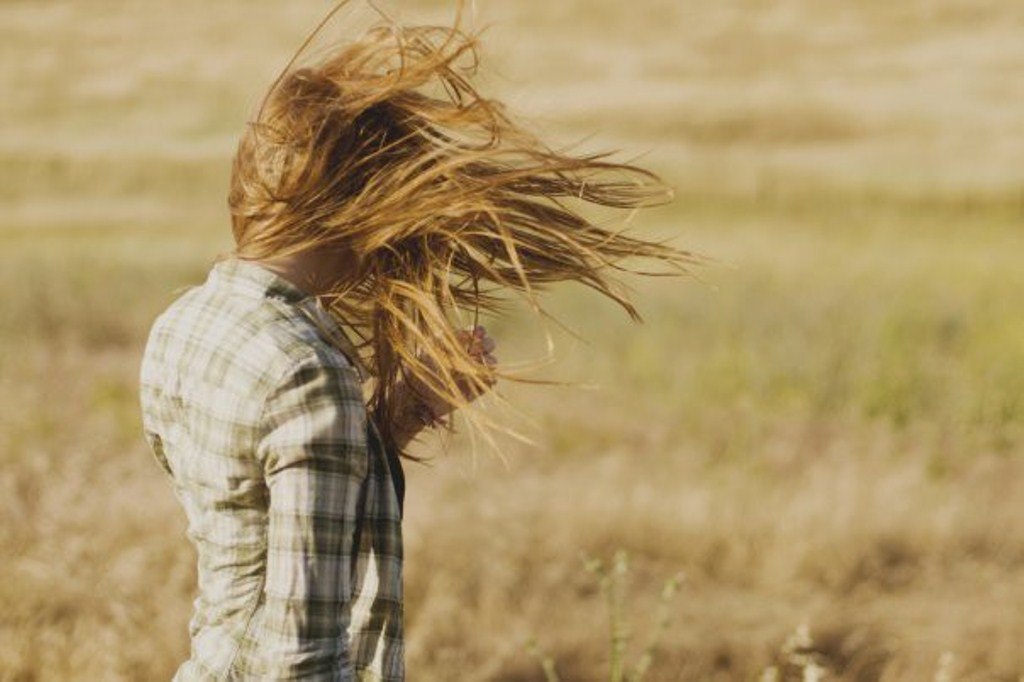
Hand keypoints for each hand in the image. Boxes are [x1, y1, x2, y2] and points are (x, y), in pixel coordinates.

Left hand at [393, 325, 497, 442]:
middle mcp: (468, 357)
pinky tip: (479, 375)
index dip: (479, 331)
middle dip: (486, 344)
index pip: (474, 333)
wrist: (417, 399)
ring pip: (492, 362)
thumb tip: (469, 333)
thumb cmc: (422, 372)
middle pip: (487, 345)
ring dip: (488, 360)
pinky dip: (490, 376)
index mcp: (457, 345)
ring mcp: (474, 373)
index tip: (477, 333)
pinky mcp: (477, 389)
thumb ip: (451, 341)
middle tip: (476, 349)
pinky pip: (492, 379)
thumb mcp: (434, 352)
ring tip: (476, 364)